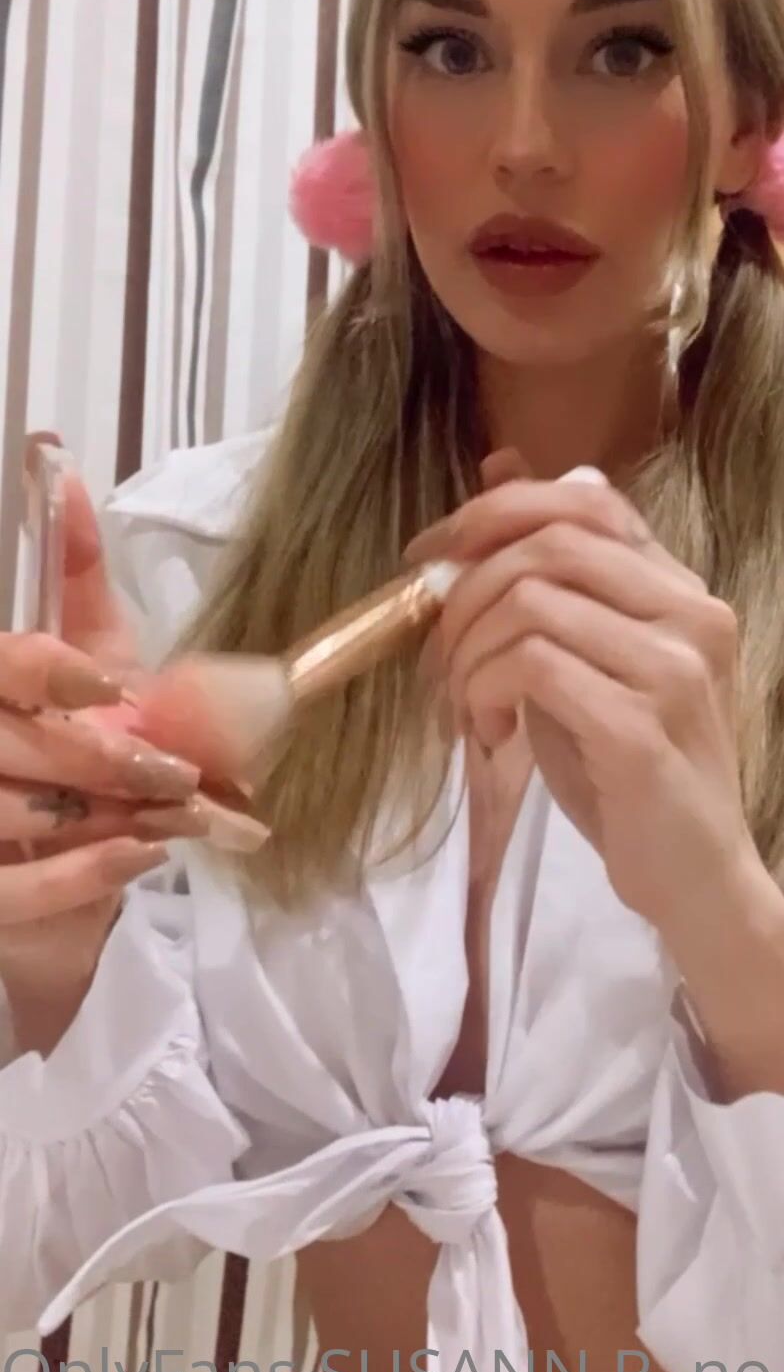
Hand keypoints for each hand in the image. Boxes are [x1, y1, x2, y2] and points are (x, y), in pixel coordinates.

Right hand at [0, 451, 204, 1001]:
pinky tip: (141, 854)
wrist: (54, 851)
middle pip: (10, 743)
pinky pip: (15, 894)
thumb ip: (75, 577)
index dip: (49, 674)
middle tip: (176, 772)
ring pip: (17, 814)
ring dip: (110, 817)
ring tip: (178, 812)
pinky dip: (84, 876)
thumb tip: (65, 477)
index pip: (2, 667)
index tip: (110, 686)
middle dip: (101, 759)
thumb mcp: (79, 651)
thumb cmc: (67, 740)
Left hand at [405, 452, 760, 931]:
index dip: (496, 511)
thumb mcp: (587, 657)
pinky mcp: (644, 730)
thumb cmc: (632, 772)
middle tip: (434, 650)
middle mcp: (692, 615)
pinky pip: (533, 668)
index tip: (431, 555)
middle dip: (465, 589)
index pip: (590, 498)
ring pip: (531, 604)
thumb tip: (498, 468)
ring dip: (468, 652)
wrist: (695, 877)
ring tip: (464, 705)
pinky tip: (487, 731)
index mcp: (681, 589)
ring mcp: (676, 671)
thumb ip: (555, 576)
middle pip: (550, 544)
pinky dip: (484, 692)